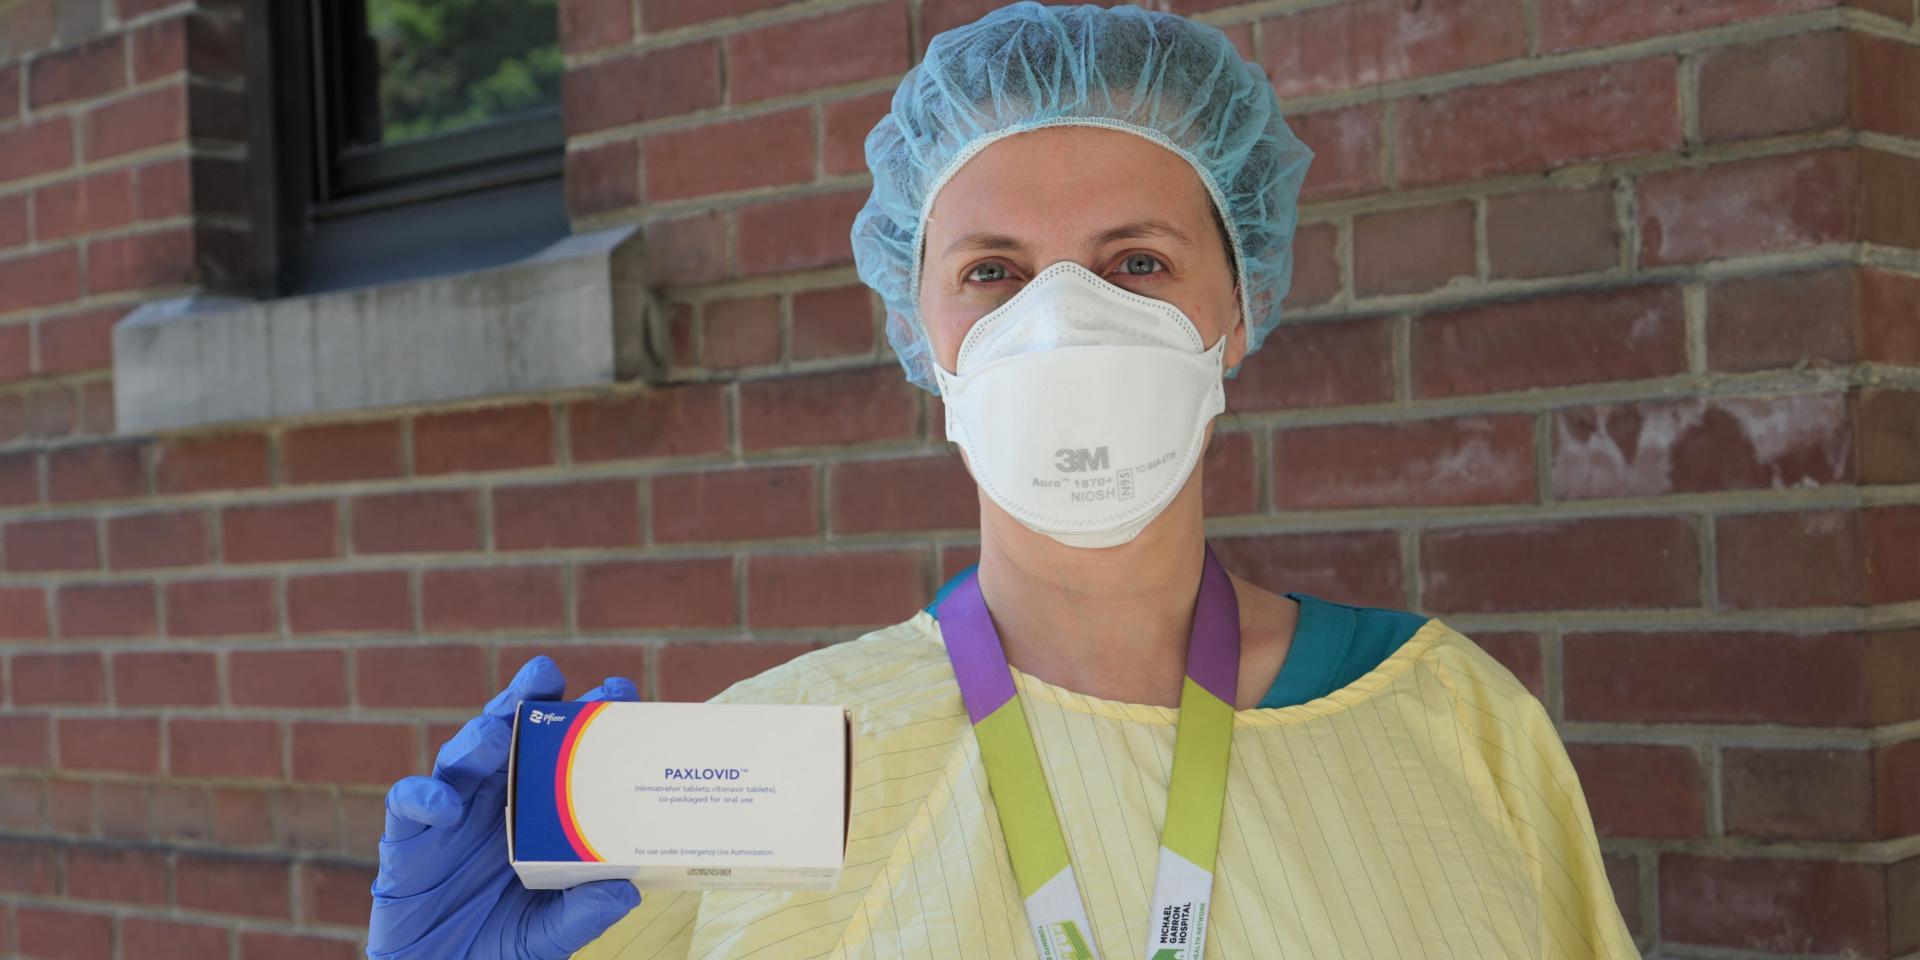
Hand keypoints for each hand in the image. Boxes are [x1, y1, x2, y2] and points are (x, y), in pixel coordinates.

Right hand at [368, 656, 641, 958]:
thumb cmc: (498, 942)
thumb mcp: (548, 934)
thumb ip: (582, 914)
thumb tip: (626, 889)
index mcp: (536, 808)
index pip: (563, 752)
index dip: (586, 718)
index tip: (619, 691)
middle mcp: (495, 798)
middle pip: (511, 733)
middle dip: (528, 699)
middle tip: (547, 674)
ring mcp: (451, 813)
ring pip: (461, 757)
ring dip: (479, 738)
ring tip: (498, 732)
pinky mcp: (408, 838)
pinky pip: (410, 803)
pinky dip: (426, 797)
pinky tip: (445, 807)